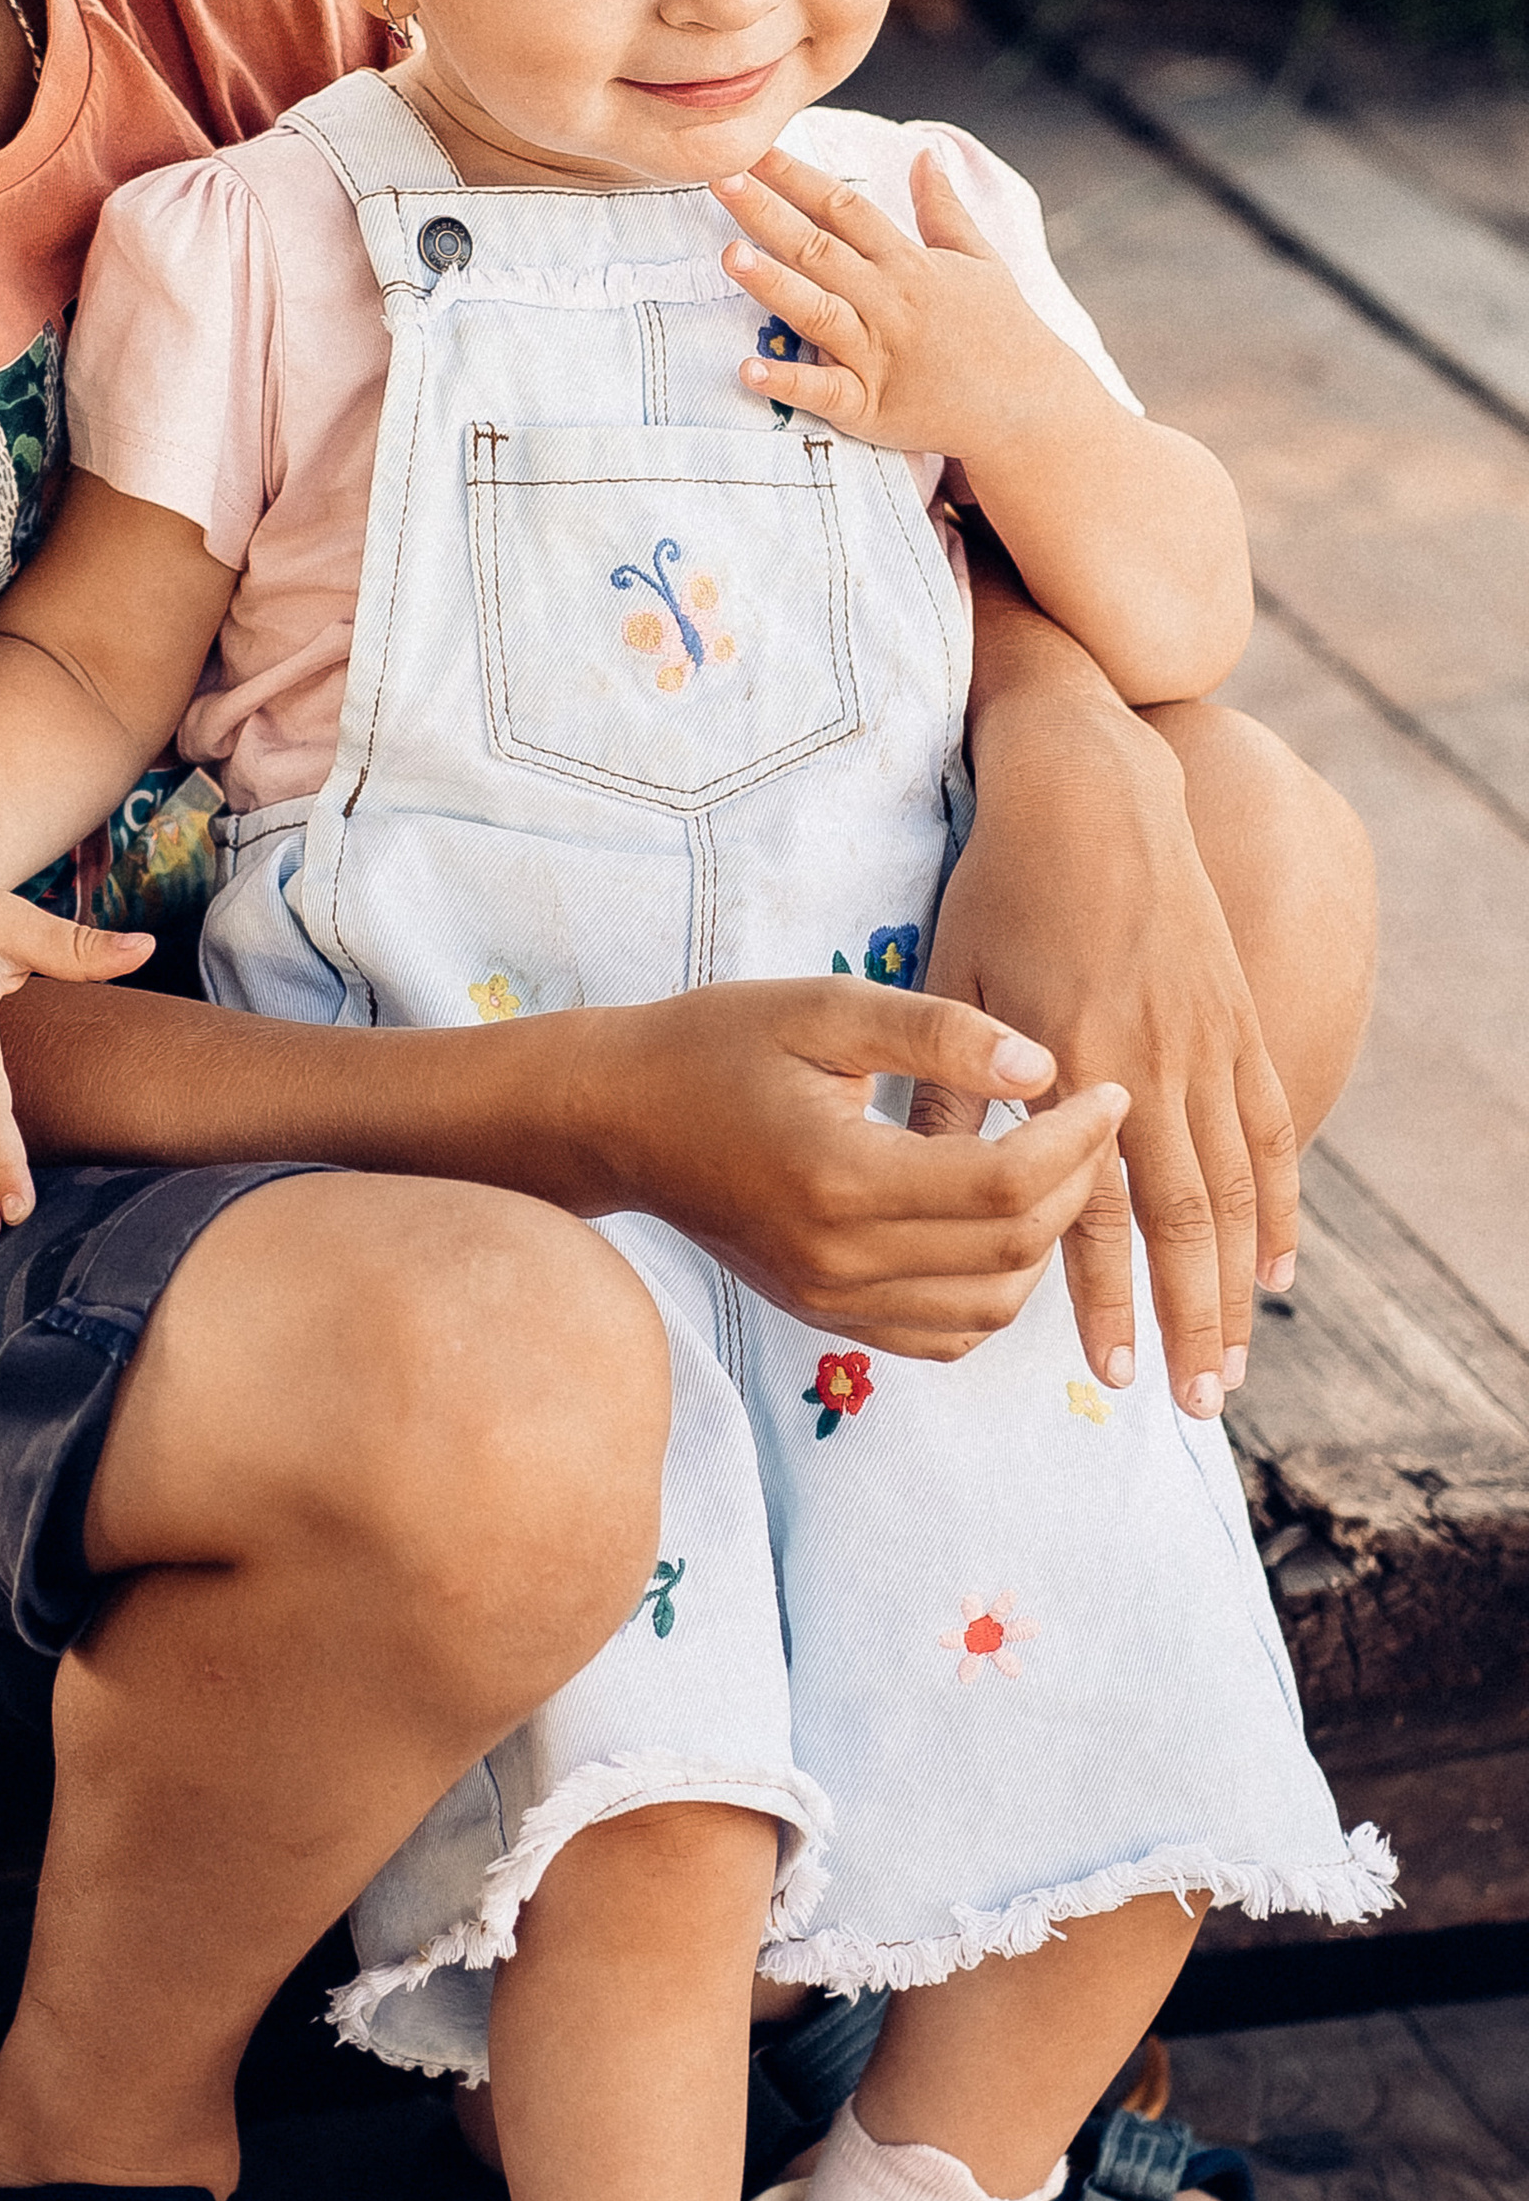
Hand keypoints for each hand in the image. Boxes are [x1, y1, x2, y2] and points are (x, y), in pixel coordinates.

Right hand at [575, 977, 1128, 1357]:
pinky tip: (994, 1225)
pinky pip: (944, 1335)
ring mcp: (830, 1300)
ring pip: (990, 1307)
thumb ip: (937, 1031)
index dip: (1077, 1141)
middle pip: (1009, 1251)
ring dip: (1042, 1243)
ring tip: (1050, 1167)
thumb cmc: (715, 1045)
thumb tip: (1044, 1065)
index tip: (1106, 1088)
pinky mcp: (825, 1316)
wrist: (620, 1118)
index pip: (1002, 1186)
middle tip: (1090, 1119)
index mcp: (839, 1177)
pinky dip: (994, 1292)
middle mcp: (838, 1259)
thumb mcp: (823, 1008)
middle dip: (1076, 1184)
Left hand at [720, 141, 1086, 463]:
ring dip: (772, 285)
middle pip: (820, 249)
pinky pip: (824, 393)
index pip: (845, 208)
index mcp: (909, 264)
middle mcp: (889, 302)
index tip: (755, 148)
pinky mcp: (872, 406)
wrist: (1032, 407)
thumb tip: (926, 152)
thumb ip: (943, 209)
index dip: (799, 176)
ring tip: (728, 256)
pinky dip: (787, 382)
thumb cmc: (1002, 329)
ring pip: (817, 312)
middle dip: (768, 213)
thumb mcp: (980, 259)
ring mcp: (878, 354)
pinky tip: (748, 368)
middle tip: (720, 179)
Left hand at [926, 680, 1296, 1418]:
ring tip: (1232, 1368)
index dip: (1103, 1297)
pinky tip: (1280, 1273)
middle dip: (1188, 1322)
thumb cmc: (1002, 886)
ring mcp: (1207, 1043)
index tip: (1105, 1375)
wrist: (1092, 793)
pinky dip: (1280, 1207)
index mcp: (1070, 1058)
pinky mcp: (1238, 1022)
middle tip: (1190, 1407)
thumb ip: (944, 1088)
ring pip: (1237, 1190)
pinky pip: (1270, 1133)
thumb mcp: (952, 976)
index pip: (1093, 1207)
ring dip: (1238, 1287)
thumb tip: (919, 1183)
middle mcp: (1152, 1061)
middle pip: (1183, 1221)